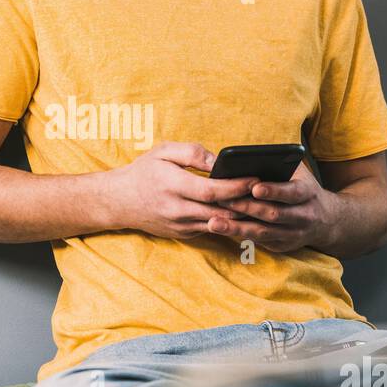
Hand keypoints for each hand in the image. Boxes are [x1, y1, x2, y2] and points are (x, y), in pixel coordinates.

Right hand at [105, 142, 259, 239]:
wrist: (119, 201)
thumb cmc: (143, 172)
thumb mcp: (163, 151)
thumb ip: (191, 153)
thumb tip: (218, 161)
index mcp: (174, 186)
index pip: (213, 191)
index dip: (237, 186)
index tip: (255, 179)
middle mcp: (178, 210)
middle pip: (221, 212)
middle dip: (246, 204)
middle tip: (267, 193)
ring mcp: (180, 226)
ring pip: (219, 224)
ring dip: (240, 216)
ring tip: (260, 204)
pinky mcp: (183, 234)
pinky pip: (211, 229)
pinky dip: (227, 222)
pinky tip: (241, 213)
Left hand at [208, 161, 333, 252]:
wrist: (325, 220)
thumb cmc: (302, 189)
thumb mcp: (299, 174)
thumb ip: (280, 165)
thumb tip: (249, 158)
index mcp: (308, 193)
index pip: (292, 193)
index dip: (274, 191)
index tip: (254, 188)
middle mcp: (304, 216)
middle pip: (273, 214)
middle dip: (246, 208)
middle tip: (221, 200)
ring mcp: (293, 234)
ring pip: (263, 233)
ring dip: (237, 228)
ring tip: (213, 223)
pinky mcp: (283, 246)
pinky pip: (259, 242)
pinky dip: (240, 236)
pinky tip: (221, 230)